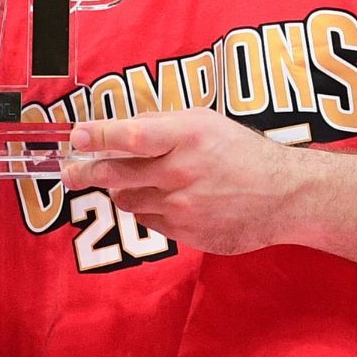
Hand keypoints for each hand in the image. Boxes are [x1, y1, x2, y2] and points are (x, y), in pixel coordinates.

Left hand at [59, 108, 299, 254]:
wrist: (284, 196)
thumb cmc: (243, 152)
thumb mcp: (205, 122)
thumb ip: (162, 125)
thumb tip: (118, 130)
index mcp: (186, 136)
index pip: (129, 136)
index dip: (97, 136)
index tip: (75, 137)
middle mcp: (181, 172)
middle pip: (116, 174)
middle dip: (87, 171)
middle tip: (71, 171)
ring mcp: (182, 207)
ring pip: (128, 199)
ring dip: (124, 189)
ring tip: (138, 180)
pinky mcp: (186, 234)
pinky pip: (148, 221)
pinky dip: (149, 209)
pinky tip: (169, 200)